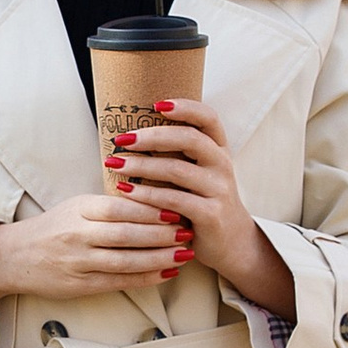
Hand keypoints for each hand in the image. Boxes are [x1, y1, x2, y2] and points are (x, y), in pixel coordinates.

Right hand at [0, 194, 182, 304]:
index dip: (150, 210)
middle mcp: (78, 235)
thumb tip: (155, 198)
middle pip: (126, 235)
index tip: (177, 209)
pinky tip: (167, 273)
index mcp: (79, 209)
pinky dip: (145, 278)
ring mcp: (78, 262)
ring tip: (185, 253)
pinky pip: (119, 281)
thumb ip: (109, 205)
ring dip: (159, 258)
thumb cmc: (53, 228)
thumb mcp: (77, 206)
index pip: (119, 208)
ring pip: (126, 261)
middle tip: (189, 231)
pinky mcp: (80, 285)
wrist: (14, 257)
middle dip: (162, 234)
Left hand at [108, 98, 296, 319]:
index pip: (208, 118)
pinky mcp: (211, 214)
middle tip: (122, 139)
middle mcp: (222, 164)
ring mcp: (220, 189)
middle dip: (152, 136)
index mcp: (218, 148)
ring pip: (178, 169)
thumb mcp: (198, 173)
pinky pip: (175, 200)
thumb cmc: (203, 202)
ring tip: (115, 164)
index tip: (157, 104)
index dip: (185, 107)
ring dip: (142, 165)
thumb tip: (131, 133)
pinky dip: (148, 195)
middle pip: (189, 139)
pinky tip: (127, 191)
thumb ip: (177, 153)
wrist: (232, 243)